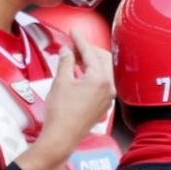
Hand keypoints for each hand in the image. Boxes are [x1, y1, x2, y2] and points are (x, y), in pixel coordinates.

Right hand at [16, 29, 114, 169]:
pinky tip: (79, 73)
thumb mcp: (61, 81)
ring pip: (103, 71)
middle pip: (103, 59)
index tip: (73, 32)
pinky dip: (92, 74)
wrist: (62, 137)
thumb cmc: (61, 112)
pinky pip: (102, 83)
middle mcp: (109, 87)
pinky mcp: (103, 105)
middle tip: (73, 45)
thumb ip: (66, 62)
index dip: (80, 40)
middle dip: (88, 50)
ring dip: (90, 62)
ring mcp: (108, 97)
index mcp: (100, 79)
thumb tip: (68, 51)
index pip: (91, 53)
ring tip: (74, 58)